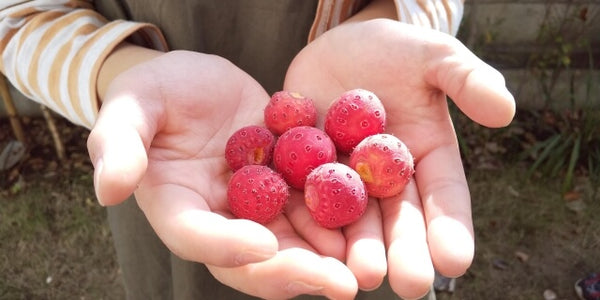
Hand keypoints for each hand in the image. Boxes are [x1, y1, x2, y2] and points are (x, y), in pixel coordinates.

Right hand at [87, 50, 357, 298]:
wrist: (196, 81)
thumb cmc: (155, 92)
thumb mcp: (131, 105)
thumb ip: (119, 144)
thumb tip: (110, 190)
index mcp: (179, 206)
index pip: (198, 237)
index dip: (228, 246)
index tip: (263, 246)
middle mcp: (222, 217)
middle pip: (255, 259)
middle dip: (296, 273)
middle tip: (338, 284)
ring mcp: (258, 204)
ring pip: (293, 242)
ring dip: (330, 257)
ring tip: (365, 266)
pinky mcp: (287, 183)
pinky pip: (314, 207)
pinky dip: (341, 218)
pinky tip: (373, 222)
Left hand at [283, 19, 514, 298]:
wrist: (338, 48)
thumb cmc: (395, 52)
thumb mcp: (434, 57)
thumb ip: (467, 80)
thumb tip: (506, 111)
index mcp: (427, 159)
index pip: (444, 198)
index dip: (451, 229)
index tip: (456, 261)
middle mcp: (387, 179)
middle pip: (399, 220)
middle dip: (404, 252)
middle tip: (407, 283)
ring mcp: (344, 179)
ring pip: (352, 218)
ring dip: (357, 248)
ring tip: (361, 276)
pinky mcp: (304, 171)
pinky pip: (304, 196)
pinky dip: (307, 218)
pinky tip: (309, 244)